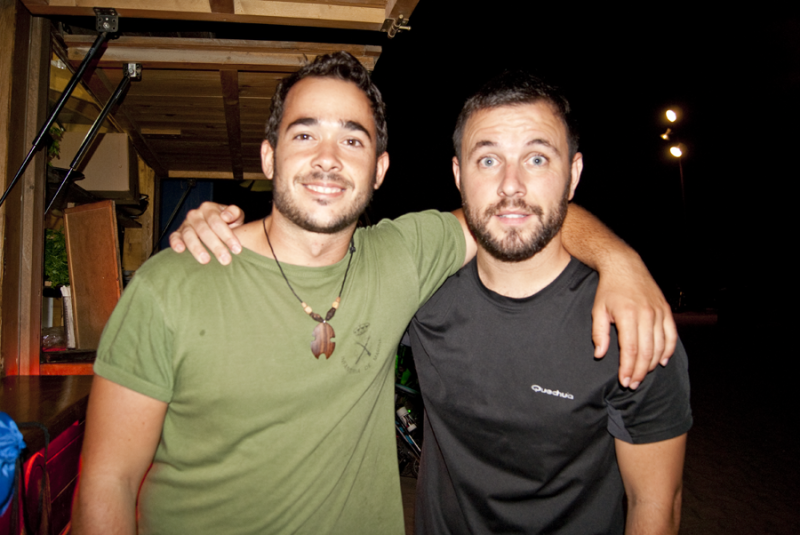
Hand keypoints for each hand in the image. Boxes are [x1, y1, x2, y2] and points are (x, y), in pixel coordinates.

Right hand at [169, 202, 244, 264]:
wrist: (217, 228)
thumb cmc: (228, 223)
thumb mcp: (236, 216)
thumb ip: (235, 213)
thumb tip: (226, 216)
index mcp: (209, 208)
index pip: (217, 222)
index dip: (227, 236)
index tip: (237, 249)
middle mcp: (195, 215)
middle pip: (204, 230)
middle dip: (216, 246)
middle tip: (225, 259)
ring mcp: (185, 224)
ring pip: (189, 235)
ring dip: (197, 248)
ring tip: (206, 260)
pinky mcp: (178, 233)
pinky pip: (174, 237)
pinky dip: (176, 242)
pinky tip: (180, 250)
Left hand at [592, 255, 676, 388]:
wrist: (625, 266)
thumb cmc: (609, 290)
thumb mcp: (598, 310)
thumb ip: (599, 333)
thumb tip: (600, 355)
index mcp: (628, 315)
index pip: (630, 350)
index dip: (628, 368)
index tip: (624, 381)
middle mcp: (646, 314)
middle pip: (646, 351)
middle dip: (640, 372)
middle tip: (633, 384)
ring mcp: (659, 312)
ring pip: (660, 346)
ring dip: (652, 364)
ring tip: (643, 375)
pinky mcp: (666, 310)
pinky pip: (671, 335)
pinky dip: (668, 350)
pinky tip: (662, 361)